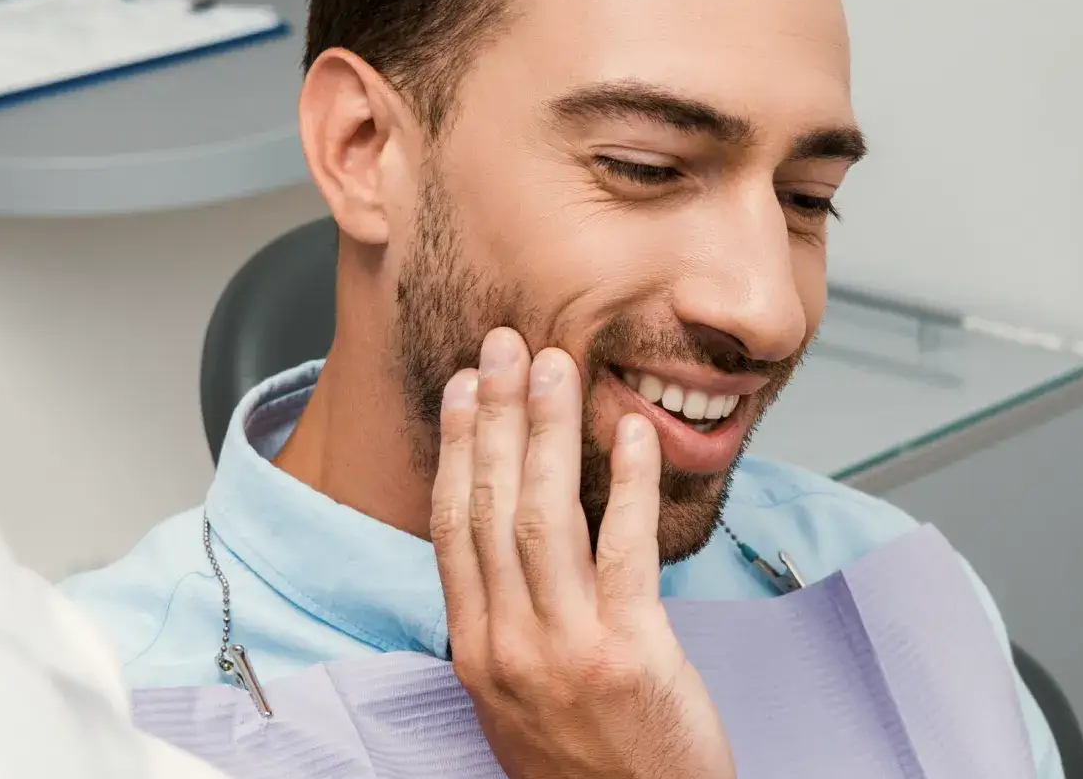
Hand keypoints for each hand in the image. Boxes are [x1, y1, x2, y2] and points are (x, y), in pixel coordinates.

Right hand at [430, 328, 734, 778]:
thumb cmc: (590, 769)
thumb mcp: (518, 705)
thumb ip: (505, 633)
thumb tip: (498, 563)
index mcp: (476, 656)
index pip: (452, 530)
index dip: (457, 450)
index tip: (464, 389)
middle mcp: (509, 648)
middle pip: (490, 507)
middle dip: (496, 417)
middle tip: (505, 347)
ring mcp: (565, 649)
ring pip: (542, 516)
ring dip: (548, 432)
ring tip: (556, 366)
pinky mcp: (630, 650)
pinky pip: (623, 547)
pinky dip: (625, 481)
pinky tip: (629, 431)